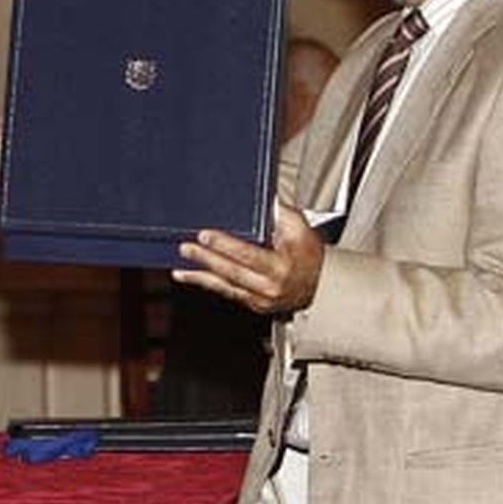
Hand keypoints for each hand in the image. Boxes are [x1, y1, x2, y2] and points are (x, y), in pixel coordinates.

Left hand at [171, 205, 323, 314]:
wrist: (322, 285)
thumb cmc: (310, 255)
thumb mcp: (301, 230)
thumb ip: (281, 213)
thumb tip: (262, 199)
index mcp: (281, 267)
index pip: (248, 254)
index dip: (224, 245)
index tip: (205, 235)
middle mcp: (270, 287)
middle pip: (232, 272)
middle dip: (206, 259)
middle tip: (186, 248)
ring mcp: (261, 299)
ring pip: (225, 286)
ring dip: (199, 276)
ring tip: (180, 268)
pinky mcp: (253, 304)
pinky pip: (226, 293)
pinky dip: (207, 283)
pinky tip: (190, 276)